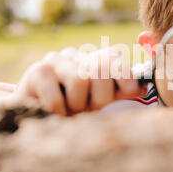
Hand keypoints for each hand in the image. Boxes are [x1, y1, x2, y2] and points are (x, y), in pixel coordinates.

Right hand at [6, 47, 147, 115]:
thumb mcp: (97, 101)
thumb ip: (118, 92)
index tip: (125, 92)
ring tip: (70, 110)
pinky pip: (58, 97)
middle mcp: (75, 56)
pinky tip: (55, 113)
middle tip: (89, 109)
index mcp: (91, 61)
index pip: (113, 57)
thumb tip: (141, 87)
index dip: (124, 75)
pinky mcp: (36, 72)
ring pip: (80, 80)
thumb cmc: (70, 109)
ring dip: (77, 105)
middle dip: (100, 97)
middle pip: (100, 69)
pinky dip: (60, 112)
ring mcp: (55, 61)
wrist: (30, 115)